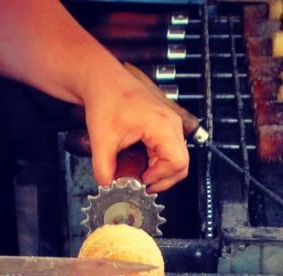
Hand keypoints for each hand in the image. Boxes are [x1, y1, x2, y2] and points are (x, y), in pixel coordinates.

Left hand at [82, 63, 189, 193]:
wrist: (104, 80)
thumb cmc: (107, 99)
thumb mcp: (101, 140)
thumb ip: (104, 169)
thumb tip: (109, 187)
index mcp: (162, 125)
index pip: (177, 162)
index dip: (161, 178)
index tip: (142, 180)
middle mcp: (171, 124)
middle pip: (181, 164)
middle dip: (163, 179)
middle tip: (143, 185)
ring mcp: (170, 124)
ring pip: (177, 159)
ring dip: (161, 172)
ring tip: (140, 176)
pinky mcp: (164, 126)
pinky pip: (169, 151)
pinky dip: (158, 163)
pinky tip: (142, 166)